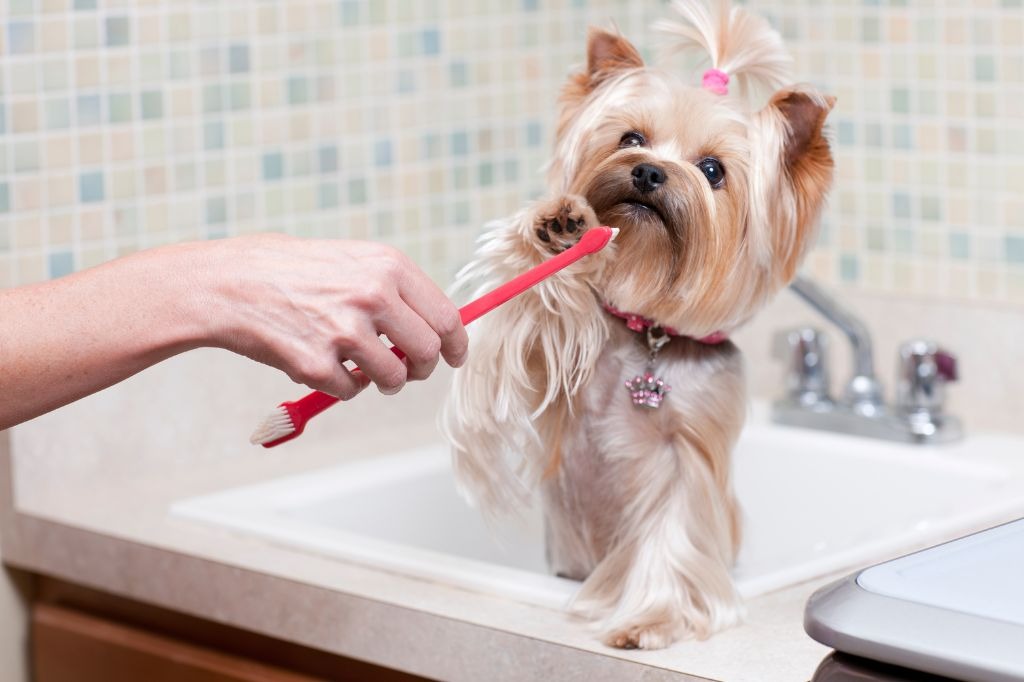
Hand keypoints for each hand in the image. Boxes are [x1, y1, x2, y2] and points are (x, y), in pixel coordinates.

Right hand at [201, 234, 467, 398]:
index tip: (453, 356)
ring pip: (392, 378)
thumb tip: (435, 325)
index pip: (446, 317)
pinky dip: (340, 386)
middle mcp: (373, 296)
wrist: (228, 282)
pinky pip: (349, 391)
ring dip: (381, 381)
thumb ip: (394, 288)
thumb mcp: (352, 258)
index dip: (455, 344)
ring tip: (358, 366)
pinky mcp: (315, 364)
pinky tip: (320, 363)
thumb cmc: (290, 269)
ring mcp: (344, 331)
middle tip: (406, 370)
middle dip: (421, 369)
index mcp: (388, 266)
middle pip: (428, 352)